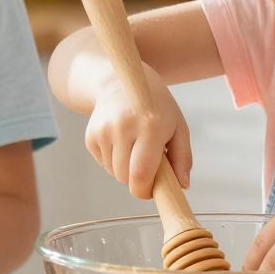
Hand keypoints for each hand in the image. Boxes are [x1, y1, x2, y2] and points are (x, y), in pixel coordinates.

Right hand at [85, 70, 191, 198]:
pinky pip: (103, 163)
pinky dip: (113, 160)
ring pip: (114, 172)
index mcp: (150, 127)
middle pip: (125, 177)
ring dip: (125, 169)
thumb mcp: (178, 126)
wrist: (119, 82)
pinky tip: (120, 142)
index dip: (145, 191)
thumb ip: (183, 157)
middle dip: (137, 179)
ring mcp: (104, 131)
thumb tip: (183, 185)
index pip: (141, 174)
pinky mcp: (91, 136)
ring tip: (134, 148)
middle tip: (147, 163)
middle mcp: (124, 128)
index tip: (151, 191)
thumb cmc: (155, 107)